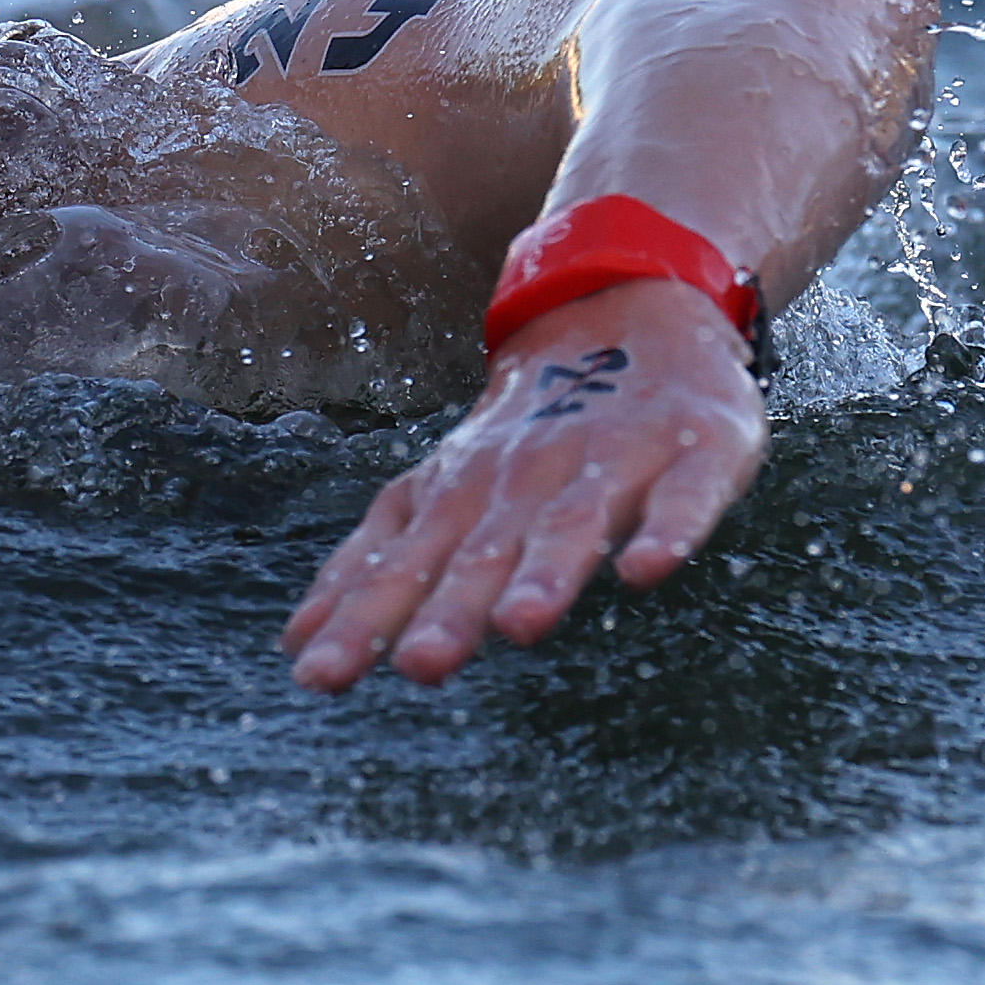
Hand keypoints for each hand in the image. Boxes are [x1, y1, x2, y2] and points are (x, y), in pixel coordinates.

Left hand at [281, 278, 766, 690]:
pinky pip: (681, 498)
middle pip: (480, 551)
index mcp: (458, 497)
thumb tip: (294, 645)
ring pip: (570, 525)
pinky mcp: (691, 453)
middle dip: (448, 608)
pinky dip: (665, 531)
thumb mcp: (441, 492)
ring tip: (521, 626)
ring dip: (544, 575)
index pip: (400, 565)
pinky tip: (647, 570)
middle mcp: (523, 480)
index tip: (317, 676)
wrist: (625, 307)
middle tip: (419, 666)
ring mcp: (607, 463)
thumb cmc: (524, 434)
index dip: (360, 618)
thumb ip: (377, 565)